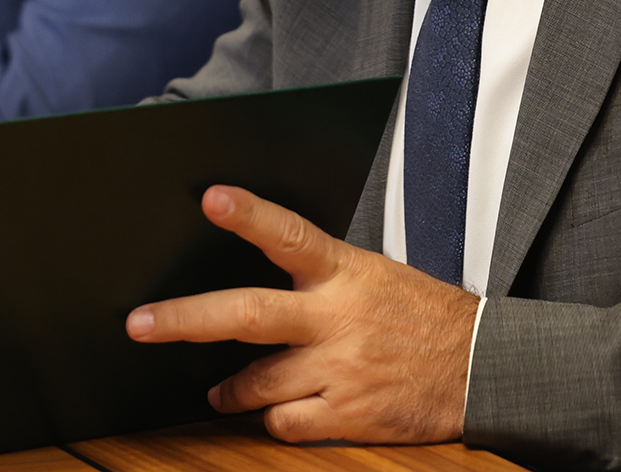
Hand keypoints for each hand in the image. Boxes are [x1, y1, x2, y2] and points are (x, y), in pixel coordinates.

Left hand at [125, 186, 479, 443]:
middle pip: (247, 314)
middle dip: (185, 320)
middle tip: (139, 324)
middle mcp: (337, 318)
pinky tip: (276, 411)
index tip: (212, 199)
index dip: (250, 215)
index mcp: (345, 272)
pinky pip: (285, 422)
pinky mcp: (349, 413)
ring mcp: (340, 368)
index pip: (289, 234)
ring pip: (257, 382)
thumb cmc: (421, 315)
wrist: (482, 367)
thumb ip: (317, 272)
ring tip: (218, 391)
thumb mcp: (373, 273)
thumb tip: (259, 260)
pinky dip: (272, 418)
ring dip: (230, 390)